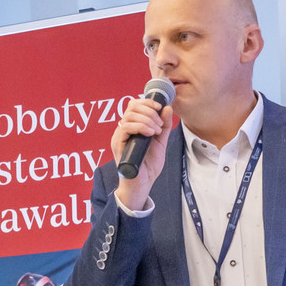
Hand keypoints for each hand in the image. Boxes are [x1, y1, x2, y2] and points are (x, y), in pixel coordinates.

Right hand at [109, 96, 173, 211]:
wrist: (143, 184)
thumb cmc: (149, 166)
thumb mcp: (161, 142)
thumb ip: (164, 126)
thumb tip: (167, 108)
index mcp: (132, 127)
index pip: (134, 105)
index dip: (147, 102)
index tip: (160, 107)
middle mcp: (123, 130)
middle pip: (131, 106)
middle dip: (149, 111)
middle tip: (159, 124)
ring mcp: (119, 137)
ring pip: (129, 115)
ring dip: (147, 120)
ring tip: (156, 131)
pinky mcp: (118, 145)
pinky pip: (126, 127)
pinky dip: (141, 127)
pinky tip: (150, 134)